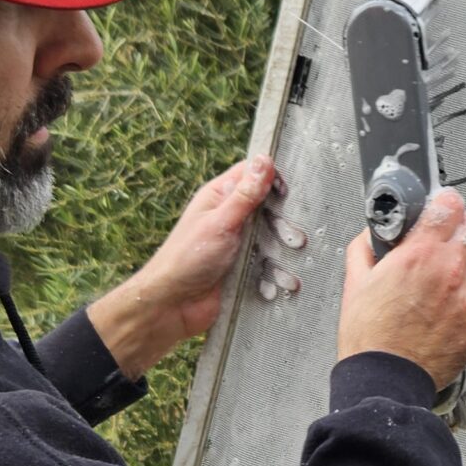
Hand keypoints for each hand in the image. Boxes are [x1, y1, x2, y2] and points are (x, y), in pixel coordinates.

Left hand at [89, 154, 281, 379]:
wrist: (171, 306)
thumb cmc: (186, 258)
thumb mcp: (220, 222)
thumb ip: (245, 194)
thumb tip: (264, 159)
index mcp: (220, 198)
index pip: (252, 175)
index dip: (272, 178)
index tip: (289, 191)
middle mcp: (231, 218)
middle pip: (269, 207)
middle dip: (283, 221)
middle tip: (294, 234)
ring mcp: (239, 245)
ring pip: (272, 239)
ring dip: (283, 250)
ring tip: (293, 258)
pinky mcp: (244, 269)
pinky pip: (268, 266)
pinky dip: (276, 274)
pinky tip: (285, 281)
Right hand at [337, 189, 465, 389]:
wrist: (386, 379)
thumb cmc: (369, 337)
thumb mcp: (355, 283)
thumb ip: (365, 249)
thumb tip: (372, 234)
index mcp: (418, 255)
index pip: (449, 206)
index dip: (447, 202)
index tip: (444, 206)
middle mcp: (447, 272)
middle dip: (463, 229)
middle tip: (450, 240)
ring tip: (453, 278)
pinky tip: (449, 311)